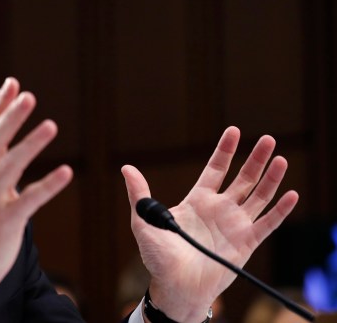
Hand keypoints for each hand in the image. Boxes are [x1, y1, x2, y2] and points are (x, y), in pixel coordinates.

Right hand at [0, 77, 72, 315]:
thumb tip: (1, 134)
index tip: (13, 83)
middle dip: (10, 117)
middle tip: (28, 95)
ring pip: (9, 167)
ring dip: (30, 144)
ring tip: (50, 125)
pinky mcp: (5, 223)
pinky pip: (27, 201)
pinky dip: (47, 186)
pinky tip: (66, 173)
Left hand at [122, 126, 298, 321]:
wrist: (176, 288)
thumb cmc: (158, 257)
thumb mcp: (144, 221)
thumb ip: (140, 195)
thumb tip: (126, 168)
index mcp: (197, 201)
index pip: (215, 169)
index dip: (225, 151)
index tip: (233, 130)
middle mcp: (220, 209)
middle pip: (243, 178)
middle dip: (255, 158)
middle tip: (267, 138)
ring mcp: (235, 225)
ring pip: (259, 196)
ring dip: (270, 178)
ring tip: (280, 158)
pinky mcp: (247, 243)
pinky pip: (268, 224)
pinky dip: (280, 209)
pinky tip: (290, 193)